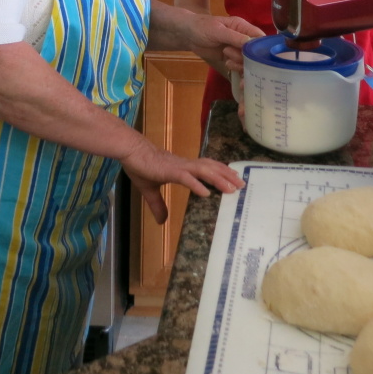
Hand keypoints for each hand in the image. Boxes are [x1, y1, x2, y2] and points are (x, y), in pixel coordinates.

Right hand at [118, 136, 243, 223]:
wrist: (130, 151)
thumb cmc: (141, 166)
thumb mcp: (150, 190)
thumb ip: (158, 205)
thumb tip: (161, 222)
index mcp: (183, 168)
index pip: (207, 167)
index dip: (221, 172)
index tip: (233, 178)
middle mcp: (185, 165)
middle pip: (211, 168)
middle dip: (227, 176)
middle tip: (242, 185)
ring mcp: (179, 167)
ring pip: (204, 171)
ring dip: (218, 179)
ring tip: (231, 189)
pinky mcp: (170, 171)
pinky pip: (187, 178)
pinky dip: (197, 185)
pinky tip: (206, 193)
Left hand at [180, 11, 263, 78]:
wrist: (187, 35)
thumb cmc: (202, 27)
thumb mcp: (218, 31)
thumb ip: (235, 37)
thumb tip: (251, 43)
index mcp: (242, 27)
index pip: (259, 36)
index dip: (262, 47)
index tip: (258, 57)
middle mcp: (243, 38)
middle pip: (255, 52)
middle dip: (247, 58)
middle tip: (232, 56)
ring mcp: (237, 49)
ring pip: (248, 61)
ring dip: (240, 63)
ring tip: (227, 59)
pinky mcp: (231, 58)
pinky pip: (239, 66)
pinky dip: (237, 69)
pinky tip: (228, 66)